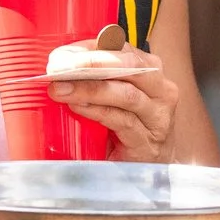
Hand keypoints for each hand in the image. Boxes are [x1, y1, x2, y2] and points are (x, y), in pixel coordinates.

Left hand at [50, 27, 181, 160]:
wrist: (145, 171)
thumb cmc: (127, 131)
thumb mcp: (114, 99)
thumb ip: (97, 80)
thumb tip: (58, 65)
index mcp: (151, 73)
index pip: (123, 49)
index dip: (92, 48)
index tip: (63, 52)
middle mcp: (161, 92)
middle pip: (130, 66)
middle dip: (92, 62)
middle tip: (60, 65)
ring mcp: (157, 119)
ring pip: (125, 94)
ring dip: (88, 89)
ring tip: (60, 88)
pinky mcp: (147, 143)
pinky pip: (121, 121)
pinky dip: (96, 111)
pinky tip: (77, 107)